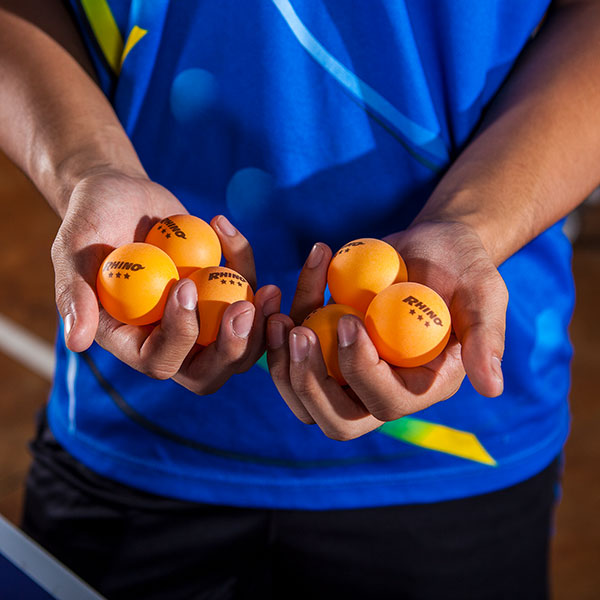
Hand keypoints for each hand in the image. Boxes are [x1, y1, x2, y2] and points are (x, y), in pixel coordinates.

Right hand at [52, 169, 279, 393]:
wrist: (120, 195)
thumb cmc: (91, 221)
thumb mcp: (73, 250)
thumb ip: (75, 294)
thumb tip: (76, 342)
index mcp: (131, 341)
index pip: (160, 362)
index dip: (179, 334)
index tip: (185, 286)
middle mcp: (169, 339)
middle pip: (210, 371)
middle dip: (233, 349)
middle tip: (245, 309)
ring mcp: (201, 320)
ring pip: (241, 344)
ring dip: (259, 323)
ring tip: (269, 289)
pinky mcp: (221, 294)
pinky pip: (247, 294)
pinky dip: (247, 266)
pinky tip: (228, 230)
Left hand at [266, 221, 506, 439]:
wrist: (431, 246)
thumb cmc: (462, 266)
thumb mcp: (483, 293)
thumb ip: (486, 338)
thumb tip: (492, 388)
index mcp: (422, 387)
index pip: (386, 403)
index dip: (361, 370)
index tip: (349, 321)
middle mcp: (382, 388)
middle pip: (335, 419)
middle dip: (309, 383)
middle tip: (297, 334)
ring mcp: (349, 372)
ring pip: (303, 396)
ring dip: (280, 363)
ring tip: (277, 316)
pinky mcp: (327, 348)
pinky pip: (291, 354)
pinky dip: (280, 328)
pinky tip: (282, 292)